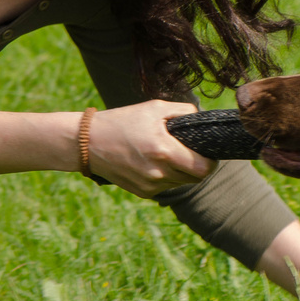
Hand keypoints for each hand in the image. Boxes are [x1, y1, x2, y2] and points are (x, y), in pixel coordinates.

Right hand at [88, 100, 216, 196]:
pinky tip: (154, 162)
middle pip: (195, 178)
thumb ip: (184, 111)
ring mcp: (150, 186)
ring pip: (181, 183)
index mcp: (164, 151)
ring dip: (182, 172)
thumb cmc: (123, 121)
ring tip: (169, 154)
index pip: (203, 169)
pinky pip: (165, 187)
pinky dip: (166, 177)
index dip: (211, 162)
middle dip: (198, 166)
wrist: (88, 143)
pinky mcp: (142, 193)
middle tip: (192, 151)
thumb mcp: (154, 107)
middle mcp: (158, 173)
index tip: (209, 153)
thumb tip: (202, 119)